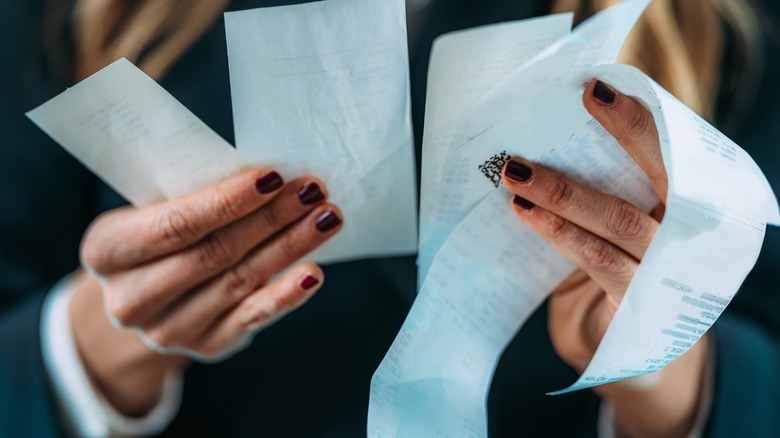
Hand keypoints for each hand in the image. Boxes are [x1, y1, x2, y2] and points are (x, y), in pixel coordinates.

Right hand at [72, 168, 342, 413]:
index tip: (273, 176)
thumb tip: (270, 176)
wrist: (146, 296)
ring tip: (326, 218)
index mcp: (107, 251)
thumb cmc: (159, 236)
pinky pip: (251, 318)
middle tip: (313, 190)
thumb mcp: (154, 210)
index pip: (175, 224)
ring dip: (289, 247)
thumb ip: (195, 197)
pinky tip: (313, 273)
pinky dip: (285, 295)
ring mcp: (167, 329)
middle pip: (214, 253)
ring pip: (239, 281)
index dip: (227, 201)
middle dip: (271, 218)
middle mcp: (131, 298)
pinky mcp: (205, 345)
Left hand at [501, 80, 707, 437]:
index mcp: (689, 206)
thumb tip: (542, 142)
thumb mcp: (621, 224)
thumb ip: (606, 188)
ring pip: (618, 219)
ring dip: (564, 192)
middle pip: (662, 175)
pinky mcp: (641, 303)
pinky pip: (598, 260)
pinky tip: (526, 214)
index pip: (672, 152)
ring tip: (516, 172)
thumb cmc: (621, 270)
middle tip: (579, 101)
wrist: (635, 352)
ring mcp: (668, 270)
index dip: (639, 119)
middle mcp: (691, 234)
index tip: (598, 87)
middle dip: (621, 135)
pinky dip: (559, 234)